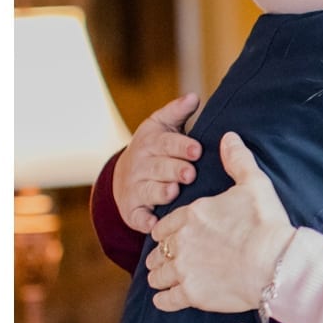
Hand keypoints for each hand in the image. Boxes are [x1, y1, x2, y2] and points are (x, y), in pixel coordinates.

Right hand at [113, 94, 202, 232]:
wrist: (125, 175)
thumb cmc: (155, 149)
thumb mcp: (162, 126)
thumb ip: (177, 112)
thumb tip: (194, 97)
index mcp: (150, 144)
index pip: (166, 144)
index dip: (181, 147)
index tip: (197, 150)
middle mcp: (140, 166)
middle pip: (158, 168)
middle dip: (174, 170)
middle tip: (189, 173)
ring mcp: (135, 189)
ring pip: (148, 191)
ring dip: (160, 193)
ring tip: (174, 192)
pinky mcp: (132, 212)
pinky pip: (138, 218)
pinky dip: (145, 223)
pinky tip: (155, 225)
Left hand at [145, 132, 294, 314]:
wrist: (277, 263)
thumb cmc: (266, 223)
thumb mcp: (255, 184)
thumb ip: (238, 160)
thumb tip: (229, 137)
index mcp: (191, 215)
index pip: (164, 225)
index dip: (169, 232)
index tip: (178, 237)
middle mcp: (180, 242)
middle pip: (157, 252)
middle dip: (163, 256)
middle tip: (175, 260)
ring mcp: (183, 270)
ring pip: (156, 276)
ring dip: (161, 278)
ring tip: (172, 280)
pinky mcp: (190, 295)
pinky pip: (164, 301)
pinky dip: (165, 300)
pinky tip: (172, 298)